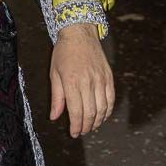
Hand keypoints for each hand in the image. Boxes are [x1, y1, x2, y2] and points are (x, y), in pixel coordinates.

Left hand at [49, 21, 114, 136]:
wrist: (80, 33)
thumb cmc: (64, 52)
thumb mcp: (54, 73)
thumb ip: (56, 97)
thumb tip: (54, 116)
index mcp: (72, 82)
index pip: (76, 112)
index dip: (76, 126)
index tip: (74, 133)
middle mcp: (88, 82)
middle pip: (90, 113)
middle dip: (86, 126)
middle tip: (82, 131)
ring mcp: (100, 79)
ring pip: (102, 109)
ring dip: (97, 121)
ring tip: (91, 126)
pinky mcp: (109, 77)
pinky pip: (111, 99)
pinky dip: (108, 111)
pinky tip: (102, 116)